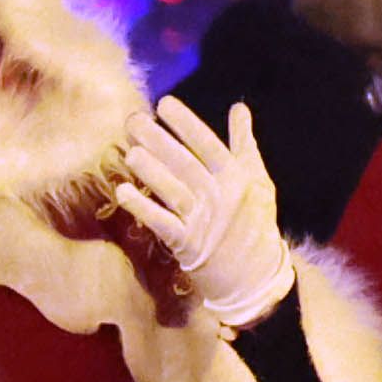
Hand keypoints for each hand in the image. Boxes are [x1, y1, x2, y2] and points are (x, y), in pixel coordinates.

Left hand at [117, 98, 298, 330]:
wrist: (256, 277)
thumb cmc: (255, 223)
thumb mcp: (258, 180)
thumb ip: (245, 143)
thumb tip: (239, 107)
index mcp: (237, 178)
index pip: (209, 145)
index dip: (186, 124)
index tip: (164, 103)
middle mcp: (220, 197)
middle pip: (186, 164)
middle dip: (158, 140)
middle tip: (133, 120)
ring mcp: (204, 222)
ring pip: (174, 192)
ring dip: (151, 172)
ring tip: (129, 152)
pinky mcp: (188, 245)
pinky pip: (162, 224)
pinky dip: (143, 209)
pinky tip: (123, 193)